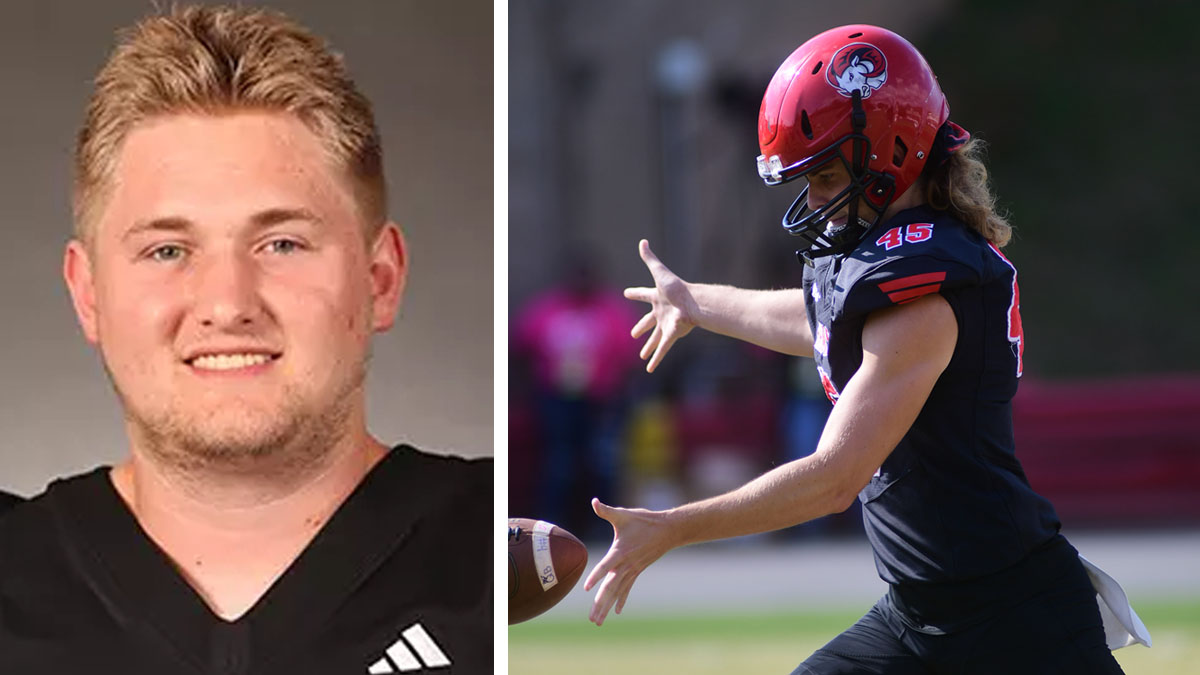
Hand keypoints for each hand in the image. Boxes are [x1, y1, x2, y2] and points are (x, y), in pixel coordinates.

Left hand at [583, 498, 674, 625]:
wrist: (668, 530)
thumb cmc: (644, 521)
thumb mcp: (624, 515)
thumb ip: (606, 511)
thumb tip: (594, 501)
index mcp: (620, 552)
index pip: (605, 566)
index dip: (596, 576)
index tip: (586, 588)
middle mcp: (625, 565)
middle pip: (610, 588)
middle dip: (600, 603)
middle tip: (592, 619)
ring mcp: (632, 570)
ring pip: (617, 592)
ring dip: (607, 606)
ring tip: (597, 621)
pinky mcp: (636, 571)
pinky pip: (626, 589)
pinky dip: (620, 600)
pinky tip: (616, 612)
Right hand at [624, 239, 697, 372]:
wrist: (693, 302)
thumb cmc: (677, 288)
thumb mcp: (660, 272)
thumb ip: (650, 258)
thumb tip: (642, 241)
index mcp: (657, 298)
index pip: (643, 295)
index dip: (635, 293)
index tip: (627, 293)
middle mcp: (661, 313)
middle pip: (649, 322)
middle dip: (641, 328)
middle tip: (634, 334)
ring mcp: (666, 325)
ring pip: (655, 339)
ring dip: (648, 348)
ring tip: (642, 356)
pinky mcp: (671, 335)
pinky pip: (662, 349)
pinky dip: (656, 359)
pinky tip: (650, 369)